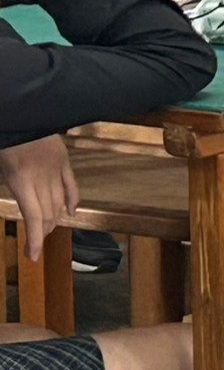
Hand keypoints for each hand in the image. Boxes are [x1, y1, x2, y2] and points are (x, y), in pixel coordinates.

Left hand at [0, 136, 76, 261]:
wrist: (22, 113)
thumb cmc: (7, 142)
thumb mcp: (1, 167)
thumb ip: (12, 186)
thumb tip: (20, 204)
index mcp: (22, 180)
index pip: (33, 217)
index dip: (34, 239)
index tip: (33, 256)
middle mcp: (42, 177)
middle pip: (48, 212)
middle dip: (42, 231)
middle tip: (36, 242)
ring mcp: (55, 168)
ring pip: (59, 202)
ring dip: (53, 218)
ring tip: (47, 229)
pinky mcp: (64, 160)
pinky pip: (71, 184)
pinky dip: (71, 199)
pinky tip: (70, 211)